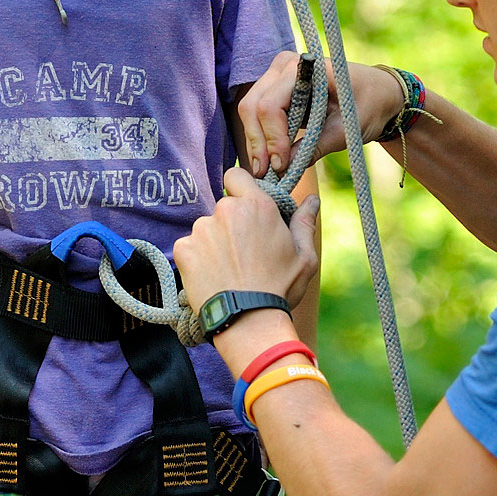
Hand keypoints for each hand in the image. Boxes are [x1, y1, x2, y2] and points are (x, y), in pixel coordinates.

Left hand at [176, 166, 320, 320]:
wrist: (248, 320)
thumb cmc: (280, 288)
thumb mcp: (304, 257)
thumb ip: (305, 222)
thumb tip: (313, 200)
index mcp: (257, 205)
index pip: (236, 175)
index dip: (240, 187)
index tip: (245, 206)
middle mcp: (226, 210)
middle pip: (224, 207)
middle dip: (231, 223)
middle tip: (243, 251)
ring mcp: (202, 229)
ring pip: (206, 227)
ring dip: (214, 241)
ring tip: (229, 269)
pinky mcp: (184, 249)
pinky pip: (189, 246)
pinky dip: (198, 258)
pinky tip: (213, 276)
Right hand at [239, 52, 405, 176]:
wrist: (378, 93)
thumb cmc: (369, 106)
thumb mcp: (346, 130)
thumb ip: (315, 147)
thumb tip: (283, 168)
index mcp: (306, 68)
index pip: (271, 105)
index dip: (272, 139)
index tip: (281, 166)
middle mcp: (284, 65)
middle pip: (252, 106)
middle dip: (258, 142)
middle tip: (266, 173)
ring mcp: (276, 75)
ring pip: (250, 111)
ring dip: (256, 142)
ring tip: (266, 171)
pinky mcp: (275, 89)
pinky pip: (257, 114)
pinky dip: (261, 137)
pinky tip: (269, 159)